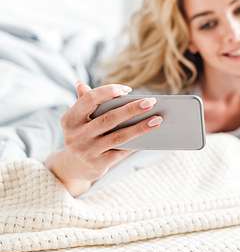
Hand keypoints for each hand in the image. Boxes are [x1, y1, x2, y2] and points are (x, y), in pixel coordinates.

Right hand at [45, 82, 162, 195]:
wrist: (74, 167)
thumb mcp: (78, 119)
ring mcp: (86, 151)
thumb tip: (81, 84)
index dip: (109, 91)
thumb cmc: (83, 135)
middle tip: (151, 102)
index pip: (90, 99)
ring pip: (119, 136)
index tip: (128, 90)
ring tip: (157, 119)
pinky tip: (150, 136)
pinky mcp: (98, 164)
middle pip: (109, 118)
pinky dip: (137, 142)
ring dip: (141, 127)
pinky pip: (122, 151)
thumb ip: (84, 102)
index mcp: (70, 119)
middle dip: (132, 109)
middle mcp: (75, 136)